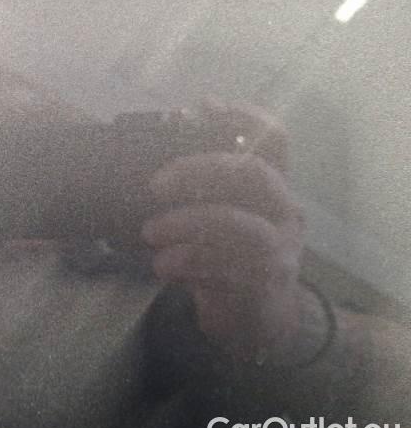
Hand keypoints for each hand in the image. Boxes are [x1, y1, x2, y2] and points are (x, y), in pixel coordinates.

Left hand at [143, 101, 306, 361]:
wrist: (255, 320)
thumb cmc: (227, 254)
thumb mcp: (218, 214)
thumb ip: (198, 186)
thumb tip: (144, 153)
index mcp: (272, 185)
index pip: (274, 139)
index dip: (244, 116)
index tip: (204, 106)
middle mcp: (284, 211)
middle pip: (252, 174)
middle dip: (200, 169)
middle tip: (154, 185)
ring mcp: (279, 249)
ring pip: (239, 225)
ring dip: (187, 224)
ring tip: (150, 232)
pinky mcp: (264, 285)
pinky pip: (228, 269)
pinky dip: (188, 263)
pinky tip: (163, 265)